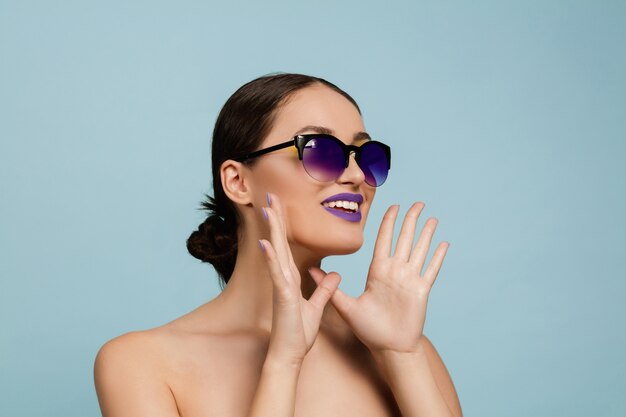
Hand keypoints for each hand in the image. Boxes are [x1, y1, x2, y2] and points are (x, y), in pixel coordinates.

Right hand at [259, 192, 341, 365]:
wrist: (290, 355)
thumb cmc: (299, 334)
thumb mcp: (317, 306)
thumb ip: (325, 289)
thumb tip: (335, 274)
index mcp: (291, 278)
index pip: (287, 246)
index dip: (284, 225)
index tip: (281, 206)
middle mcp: (283, 278)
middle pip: (279, 242)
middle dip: (276, 218)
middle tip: (271, 195)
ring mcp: (281, 286)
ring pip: (275, 252)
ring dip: (271, 230)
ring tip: (267, 209)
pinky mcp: (283, 296)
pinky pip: (277, 274)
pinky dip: (271, 258)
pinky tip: (266, 243)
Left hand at [309, 202, 448, 354]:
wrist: (388, 348)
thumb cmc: (368, 329)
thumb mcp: (346, 307)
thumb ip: (331, 288)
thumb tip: (310, 271)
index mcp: (377, 271)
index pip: (384, 240)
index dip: (389, 223)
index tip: (393, 206)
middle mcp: (395, 271)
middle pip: (404, 239)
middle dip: (410, 220)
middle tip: (417, 203)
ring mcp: (410, 280)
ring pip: (419, 250)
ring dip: (426, 233)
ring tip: (432, 218)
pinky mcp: (422, 290)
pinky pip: (431, 269)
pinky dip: (438, 256)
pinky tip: (444, 243)